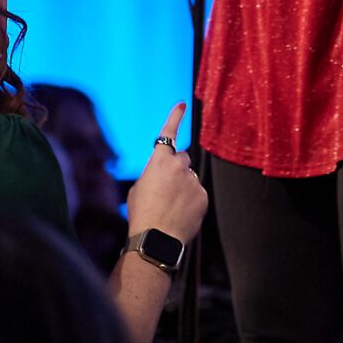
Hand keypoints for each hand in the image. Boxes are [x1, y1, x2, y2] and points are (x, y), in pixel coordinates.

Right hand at [125, 103, 207, 243]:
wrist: (156, 238)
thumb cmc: (142, 214)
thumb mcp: (138, 189)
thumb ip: (152, 175)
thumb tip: (162, 175)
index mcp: (160, 161)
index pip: (168, 134)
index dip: (175, 117)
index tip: (182, 104)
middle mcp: (180, 166)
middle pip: (182, 159)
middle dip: (176, 168)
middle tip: (166, 188)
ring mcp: (194, 181)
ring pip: (190, 179)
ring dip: (183, 188)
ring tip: (170, 208)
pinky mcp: (203, 195)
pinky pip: (197, 194)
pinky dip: (191, 201)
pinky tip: (179, 214)